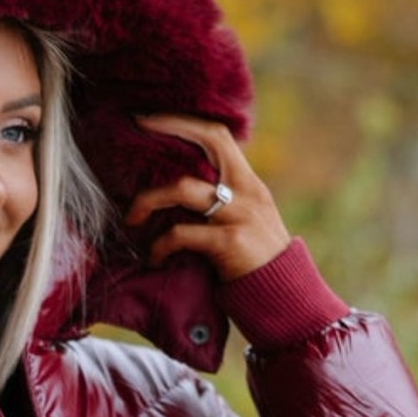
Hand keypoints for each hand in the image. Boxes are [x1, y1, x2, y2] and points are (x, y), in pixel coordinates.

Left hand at [124, 114, 290, 281]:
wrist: (285, 297)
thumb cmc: (254, 263)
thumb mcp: (245, 221)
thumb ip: (221, 202)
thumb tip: (178, 192)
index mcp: (249, 183)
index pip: (219, 136)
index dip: (184, 122)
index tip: (151, 118)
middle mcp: (247, 191)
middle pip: (209, 142)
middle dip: (170, 130)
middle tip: (137, 131)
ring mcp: (239, 214)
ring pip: (182, 189)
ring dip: (148, 201)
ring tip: (132, 219)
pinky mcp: (229, 242)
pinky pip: (181, 234)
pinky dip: (160, 245)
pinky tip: (154, 257)